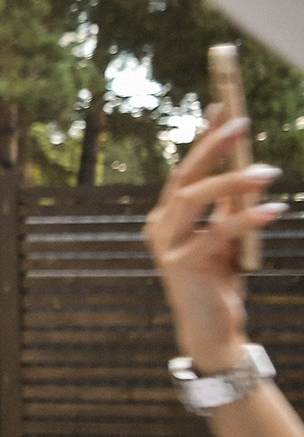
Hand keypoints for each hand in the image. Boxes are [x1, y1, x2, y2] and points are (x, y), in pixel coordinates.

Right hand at [145, 108, 282, 372]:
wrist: (213, 328)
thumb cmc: (219, 281)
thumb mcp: (227, 236)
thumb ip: (229, 206)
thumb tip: (246, 169)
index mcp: (168, 216)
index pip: (187, 169)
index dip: (204, 137)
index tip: (222, 108)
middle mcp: (161, 225)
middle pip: (186, 177)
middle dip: (212, 147)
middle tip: (241, 122)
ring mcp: (167, 245)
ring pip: (196, 198)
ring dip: (232, 180)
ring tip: (268, 172)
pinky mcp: (182, 263)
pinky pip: (218, 231)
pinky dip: (248, 218)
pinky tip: (275, 209)